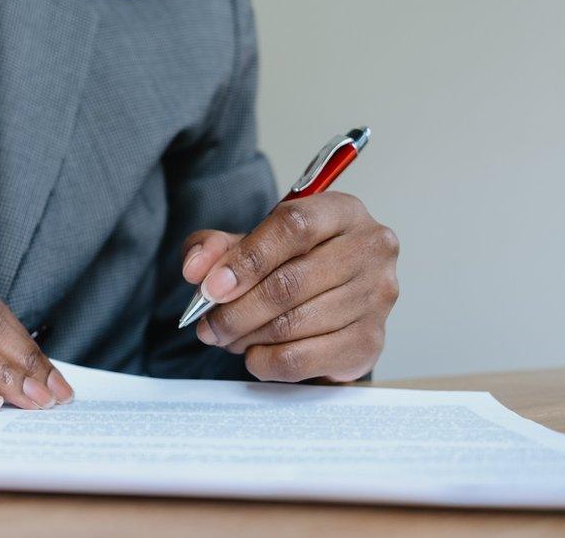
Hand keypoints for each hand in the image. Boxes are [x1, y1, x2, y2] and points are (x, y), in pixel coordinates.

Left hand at [181, 192, 398, 381]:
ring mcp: (376, 297)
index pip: (292, 227)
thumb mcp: (251, 244)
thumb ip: (217, 248)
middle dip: (235, 311)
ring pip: (292, 325)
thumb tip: (196, 269)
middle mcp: (370, 249)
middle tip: (207, 325)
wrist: (335, 303)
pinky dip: (265, 361)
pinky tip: (255, 354)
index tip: (211, 287)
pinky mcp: (370, 342)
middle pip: (289, 283)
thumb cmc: (294, 264)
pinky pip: (301, 359)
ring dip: (246, 337)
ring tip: (228, 337)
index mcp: (341, 211)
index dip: (245, 260)